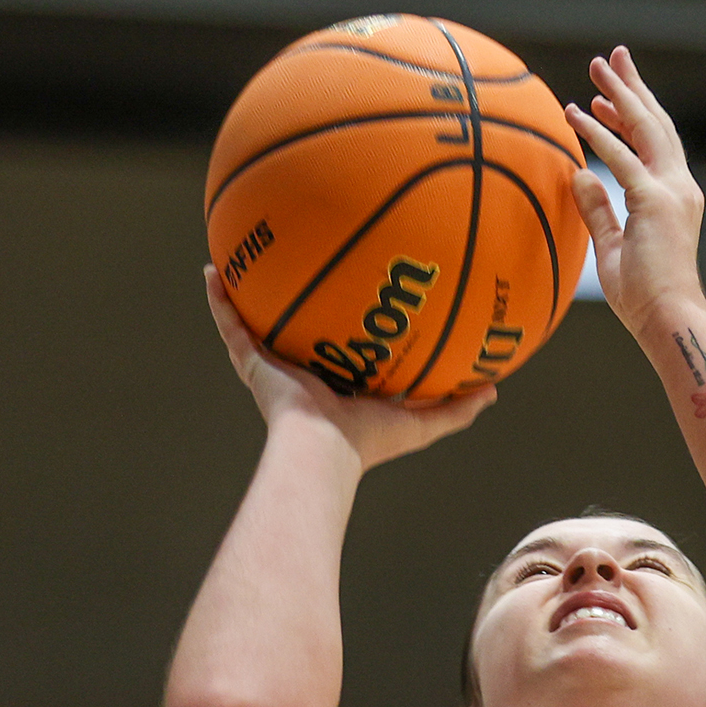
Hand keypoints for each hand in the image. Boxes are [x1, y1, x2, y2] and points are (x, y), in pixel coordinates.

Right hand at [203, 269, 493, 468]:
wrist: (323, 450)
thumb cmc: (369, 443)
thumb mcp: (422, 423)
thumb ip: (456, 408)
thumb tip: (493, 391)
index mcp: (337, 384)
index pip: (338, 350)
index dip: (341, 328)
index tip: (349, 300)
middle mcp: (302, 373)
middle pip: (296, 330)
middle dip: (294, 303)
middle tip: (296, 266)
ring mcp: (273, 366)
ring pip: (256, 322)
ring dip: (247, 292)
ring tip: (241, 256)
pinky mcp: (252, 363)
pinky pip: (230, 324)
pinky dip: (219, 300)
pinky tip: (211, 270)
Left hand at [565, 47, 705, 342]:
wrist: (668, 317)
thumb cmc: (644, 297)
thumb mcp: (614, 246)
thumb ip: (598, 210)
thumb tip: (578, 176)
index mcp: (674, 197)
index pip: (653, 145)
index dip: (628, 116)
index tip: (601, 98)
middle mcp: (678, 187)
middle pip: (656, 124)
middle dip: (633, 87)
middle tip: (613, 57)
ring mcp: (671, 191)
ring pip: (646, 128)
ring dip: (620, 93)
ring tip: (598, 66)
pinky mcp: (655, 202)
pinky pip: (621, 158)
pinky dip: (599, 132)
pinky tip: (576, 111)